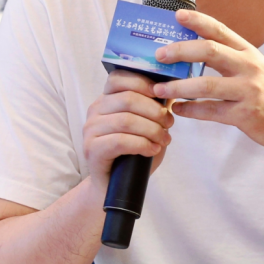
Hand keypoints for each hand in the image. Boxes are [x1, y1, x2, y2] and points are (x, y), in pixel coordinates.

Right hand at [83, 70, 173, 188]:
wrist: (116, 185)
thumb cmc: (134, 152)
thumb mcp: (147, 125)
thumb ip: (154, 107)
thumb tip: (172, 90)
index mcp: (106, 99)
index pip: (119, 78)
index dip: (143, 82)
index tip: (163, 94)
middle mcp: (95, 110)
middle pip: (127, 99)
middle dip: (154, 111)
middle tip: (169, 124)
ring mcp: (90, 129)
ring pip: (126, 120)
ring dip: (152, 130)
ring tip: (164, 139)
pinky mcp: (92, 149)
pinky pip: (120, 141)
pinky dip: (142, 144)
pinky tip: (153, 150)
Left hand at [153, 10, 263, 168]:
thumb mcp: (256, 68)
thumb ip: (230, 58)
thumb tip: (193, 49)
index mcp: (249, 52)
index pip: (220, 30)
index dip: (198, 21)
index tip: (177, 15)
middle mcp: (250, 67)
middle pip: (209, 52)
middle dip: (180, 51)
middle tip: (159, 54)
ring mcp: (248, 91)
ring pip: (205, 85)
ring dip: (178, 87)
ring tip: (159, 88)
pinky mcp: (245, 115)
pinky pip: (210, 111)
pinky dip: (190, 110)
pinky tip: (178, 109)